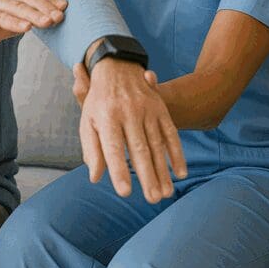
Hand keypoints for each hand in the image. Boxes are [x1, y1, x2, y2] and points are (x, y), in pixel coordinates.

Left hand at [77, 59, 187, 203]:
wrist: (117, 67)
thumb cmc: (99, 102)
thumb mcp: (87, 122)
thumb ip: (91, 150)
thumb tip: (95, 177)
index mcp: (106, 117)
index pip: (113, 148)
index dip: (119, 170)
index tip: (125, 192)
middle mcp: (128, 112)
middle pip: (139, 149)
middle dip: (147, 176)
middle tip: (152, 200)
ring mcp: (146, 110)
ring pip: (157, 145)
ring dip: (163, 170)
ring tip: (165, 193)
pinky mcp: (160, 109)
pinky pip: (171, 133)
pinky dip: (177, 154)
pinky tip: (180, 173)